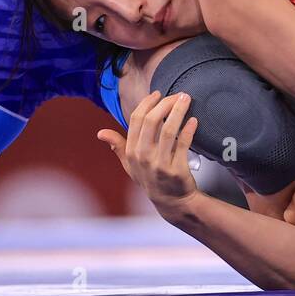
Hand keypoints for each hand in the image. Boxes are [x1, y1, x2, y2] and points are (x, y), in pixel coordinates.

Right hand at [97, 91, 199, 216]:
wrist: (171, 202)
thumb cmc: (150, 179)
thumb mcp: (130, 165)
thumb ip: (118, 147)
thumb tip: (101, 133)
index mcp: (132, 152)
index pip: (136, 120)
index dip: (147, 103)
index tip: (158, 94)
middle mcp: (143, 157)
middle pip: (152, 121)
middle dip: (165, 103)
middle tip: (178, 94)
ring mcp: (160, 164)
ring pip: (168, 130)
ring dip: (178, 111)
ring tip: (186, 99)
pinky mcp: (177, 170)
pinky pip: (183, 144)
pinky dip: (188, 130)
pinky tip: (193, 120)